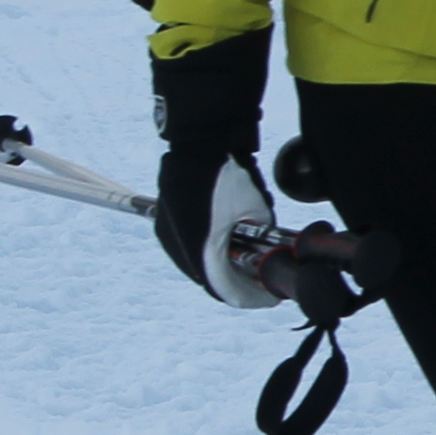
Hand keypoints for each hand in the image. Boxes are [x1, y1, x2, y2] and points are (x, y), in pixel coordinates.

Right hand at [152, 33, 280, 308]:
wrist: (199, 136)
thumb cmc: (228, 170)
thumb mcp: (257, 209)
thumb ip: (261, 239)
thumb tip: (267, 251)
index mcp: (198, 245)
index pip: (223, 289)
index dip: (249, 297)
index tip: (270, 297)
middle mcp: (176, 243)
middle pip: (208, 280)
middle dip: (236, 284)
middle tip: (262, 284)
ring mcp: (167, 231)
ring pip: (196, 264)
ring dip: (220, 269)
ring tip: (247, 267)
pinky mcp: (165, 219)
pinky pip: (187, 247)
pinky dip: (207, 253)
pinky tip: (227, 247)